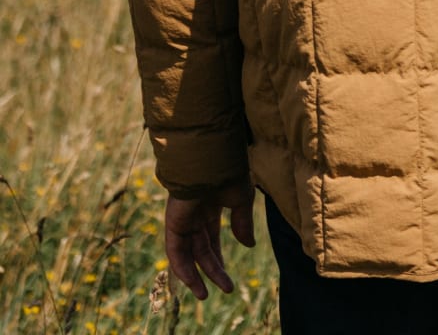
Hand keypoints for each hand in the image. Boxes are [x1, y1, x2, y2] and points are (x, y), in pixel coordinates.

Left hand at [164, 177, 255, 300]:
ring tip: (204, 295)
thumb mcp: (242, 199)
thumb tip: (248, 245)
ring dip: (195, 274)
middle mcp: (194, 212)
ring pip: (187, 252)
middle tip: (226, 288)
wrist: (213, 157)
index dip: (218, 257)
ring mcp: (183, 216)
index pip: (211, 237)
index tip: (228, 278)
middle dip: (212, 269)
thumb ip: (243, 222)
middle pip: (201, 248)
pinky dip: (181, 265)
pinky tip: (192, 280)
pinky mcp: (174, 220)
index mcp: (210, 204)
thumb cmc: (230, 171)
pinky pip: (175, 248)